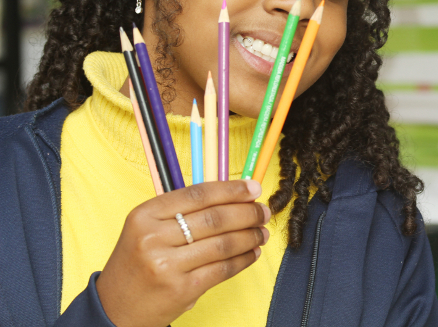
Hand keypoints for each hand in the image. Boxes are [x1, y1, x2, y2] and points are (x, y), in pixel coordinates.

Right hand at [96, 180, 269, 326]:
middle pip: (215, 218)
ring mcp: (167, 265)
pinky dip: (243, 259)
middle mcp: (153, 238)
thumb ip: (181, 211)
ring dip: (249, 236)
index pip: (198, 195)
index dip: (231, 190)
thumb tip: (231, 197)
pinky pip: (222, 269)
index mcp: (144, 215)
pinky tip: (252, 253)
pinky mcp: (181, 290)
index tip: (253, 189)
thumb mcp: (147, 228)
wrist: (115, 308)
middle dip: (247, 213)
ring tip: (261, 233)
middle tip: (263, 211)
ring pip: (223, 244)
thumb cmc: (137, 263)